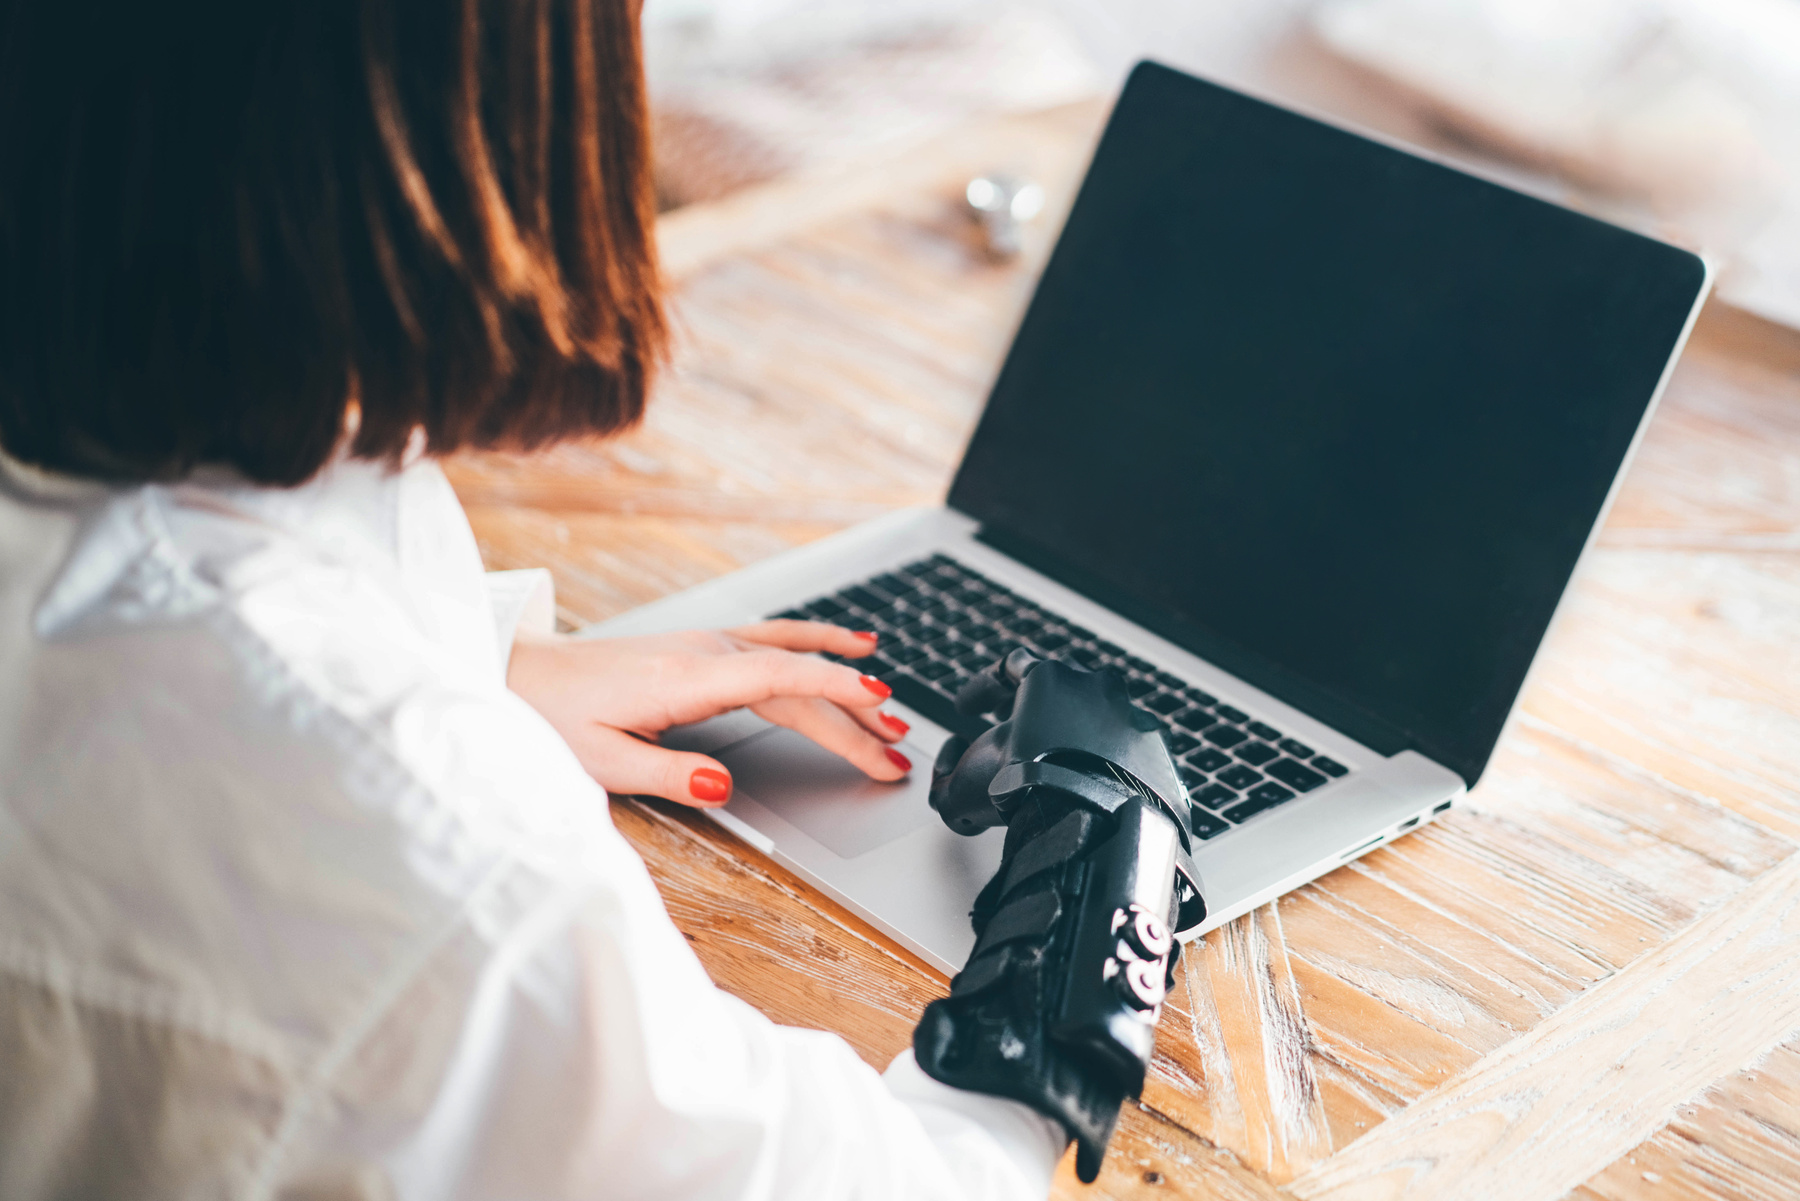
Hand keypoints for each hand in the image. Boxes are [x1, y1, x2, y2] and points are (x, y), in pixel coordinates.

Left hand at [505, 620, 912, 806]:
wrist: (524, 674)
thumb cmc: (557, 717)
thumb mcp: (603, 761)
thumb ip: (668, 774)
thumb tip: (723, 787)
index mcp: (687, 679)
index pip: (780, 682)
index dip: (835, 696)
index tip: (879, 713)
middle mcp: (706, 652)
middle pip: (798, 682)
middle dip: (855, 718)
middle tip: (898, 756)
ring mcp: (709, 643)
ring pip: (795, 660)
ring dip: (846, 685)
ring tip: (894, 712)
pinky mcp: (706, 646)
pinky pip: (777, 639)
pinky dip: (818, 642)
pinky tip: (852, 645)